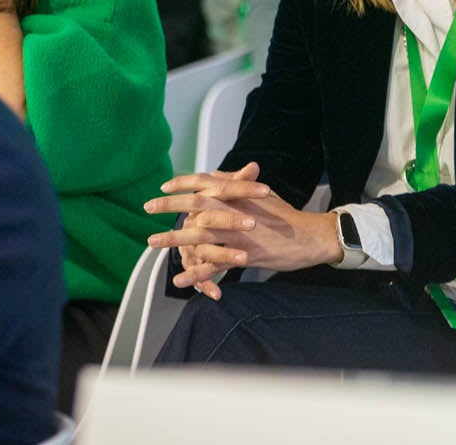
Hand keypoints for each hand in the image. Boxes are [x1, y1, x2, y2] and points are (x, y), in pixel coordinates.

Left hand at [142, 162, 341, 298]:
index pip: (205, 182)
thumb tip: (215, 174)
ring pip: (199, 235)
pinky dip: (196, 274)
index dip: (183, 183)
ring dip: (173, 239)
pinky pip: (214, 266)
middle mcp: (236, 210)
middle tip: (148, 207)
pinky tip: (179, 280)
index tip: (164, 185)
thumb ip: (236, 184)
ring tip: (152, 241)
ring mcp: (239, 234)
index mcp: (239, 194)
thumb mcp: (261, 194)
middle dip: (169, 205)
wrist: (308, 237)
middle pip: (196, 205)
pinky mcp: (244, 255)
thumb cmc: (285, 215)